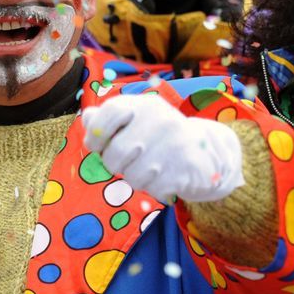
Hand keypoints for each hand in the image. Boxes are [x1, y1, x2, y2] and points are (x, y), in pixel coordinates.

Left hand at [82, 94, 243, 202]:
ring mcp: (173, 145)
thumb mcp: (136, 119)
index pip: (109, 113)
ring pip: (131, 176)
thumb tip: (88, 118)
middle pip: (115, 154)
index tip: (97, 145)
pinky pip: (151, 189)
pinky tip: (164, 176)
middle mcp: (160, 120)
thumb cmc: (160, 135)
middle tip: (128, 160)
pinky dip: (153, 188)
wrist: (206, 152)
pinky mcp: (184, 169)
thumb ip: (108, 118)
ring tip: (150, 168)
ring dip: (135, 178)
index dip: (96, 134)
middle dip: (115, 164)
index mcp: (145, 105)